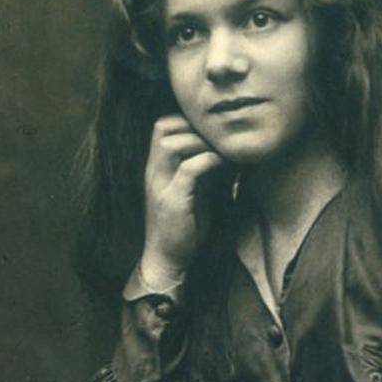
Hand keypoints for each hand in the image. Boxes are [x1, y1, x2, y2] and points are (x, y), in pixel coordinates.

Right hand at [141, 114, 224, 284]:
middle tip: (217, 141)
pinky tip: (222, 168)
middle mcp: (153, 172)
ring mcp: (160, 185)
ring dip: (201, 143)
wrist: (168, 259)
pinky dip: (209, 162)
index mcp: (156, 167)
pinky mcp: (172, 201)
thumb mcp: (195, 190)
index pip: (162, 125)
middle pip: (163, 126)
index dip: (187, 121)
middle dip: (194, 127)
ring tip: (220, 155)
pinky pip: (189, 169)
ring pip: (172, 143)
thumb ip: (203, 169)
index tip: (212, 135)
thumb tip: (228, 150)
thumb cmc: (185, 226)